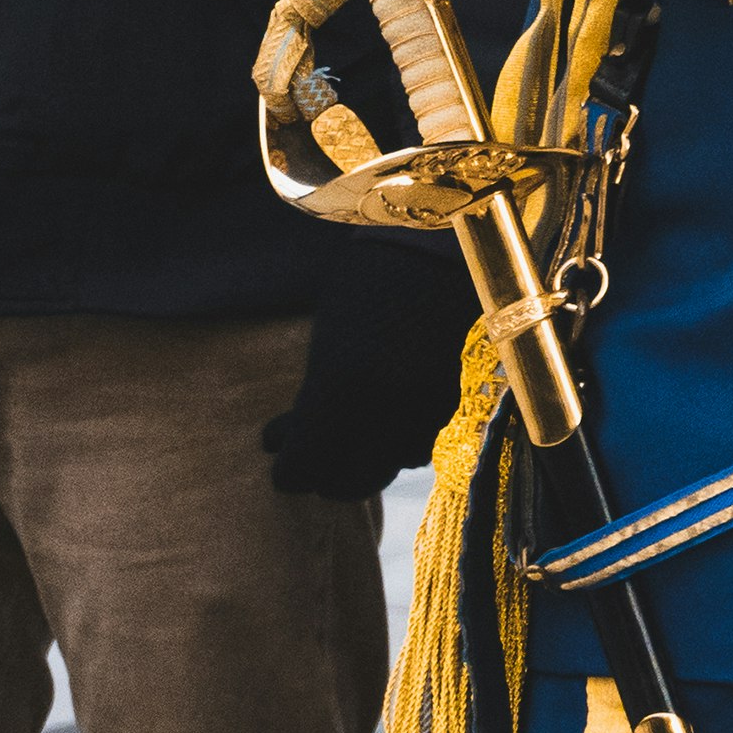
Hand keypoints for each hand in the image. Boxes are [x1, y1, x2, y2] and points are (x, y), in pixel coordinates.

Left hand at [262, 239, 476, 500]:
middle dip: (324, 473)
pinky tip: (389, 410)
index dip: (287, 466)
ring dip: (365, 456)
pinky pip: (419, 446)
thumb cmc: (370, 281)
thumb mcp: (327, 343)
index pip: (300, 472)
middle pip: (347, 486)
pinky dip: (400, 439)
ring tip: (351, 424)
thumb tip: (283, 441)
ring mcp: (426, 413)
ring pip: (387, 468)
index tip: (278, 442)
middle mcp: (385, 415)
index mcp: (340, 393)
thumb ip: (311, 400)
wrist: (448, 246)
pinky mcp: (455, 403)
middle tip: (311, 446)